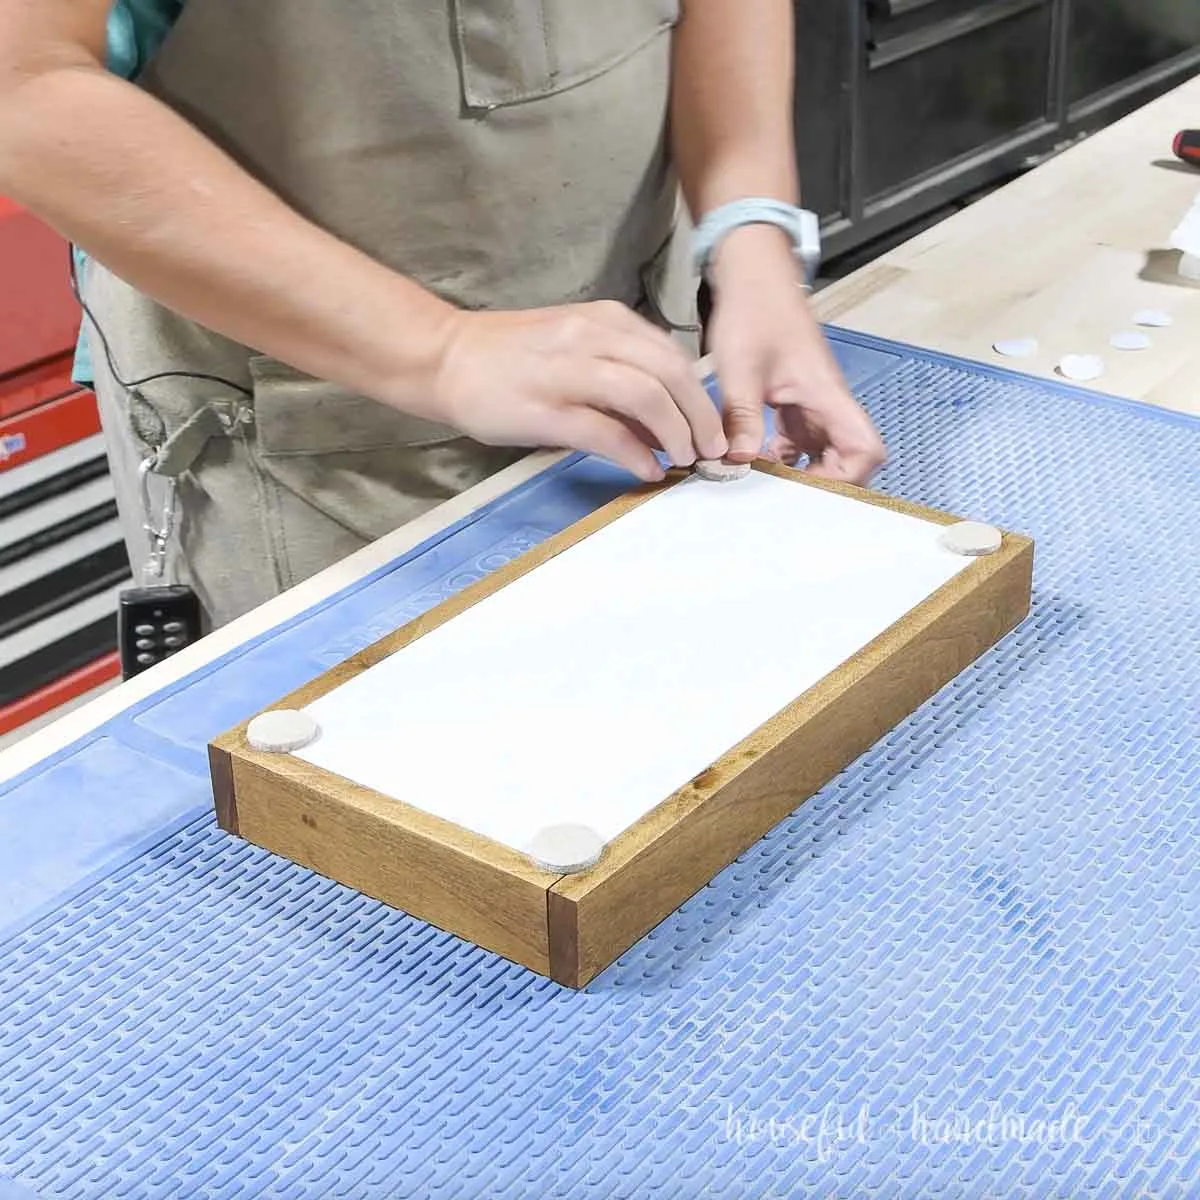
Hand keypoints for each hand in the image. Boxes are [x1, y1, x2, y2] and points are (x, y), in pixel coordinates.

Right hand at [431, 300, 727, 482]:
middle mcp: (591, 338)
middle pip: (669, 373)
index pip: (671, 354)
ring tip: (686, 459)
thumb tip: (665, 419)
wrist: (445, 358)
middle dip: (700, 416)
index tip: (714, 426)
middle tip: (712, 449)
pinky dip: (636, 454)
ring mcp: (568, 373)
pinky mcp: (546, 409)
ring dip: (676, 433)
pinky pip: (606, 432)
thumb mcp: (573, 346)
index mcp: (603, 320)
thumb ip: (619, 371)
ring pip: (646, 397)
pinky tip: (649, 470)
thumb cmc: (509, 357)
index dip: (701, 394)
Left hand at [705, 225, 886, 483]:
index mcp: (827, 395)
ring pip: (822, 453)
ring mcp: (813, 405)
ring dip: (799, 473)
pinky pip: (799, 442)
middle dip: (822, 484)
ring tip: (760, 483)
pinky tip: (751, 460)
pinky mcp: (795, 403)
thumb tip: (739, 461)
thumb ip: (742, 415)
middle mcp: (827, 404)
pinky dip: (781, 458)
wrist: (753, 276)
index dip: (846, 479)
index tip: (806, 491)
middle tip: (780, 496)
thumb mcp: (741, 368)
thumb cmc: (755, 311)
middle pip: (850, 459)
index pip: (864, 450)